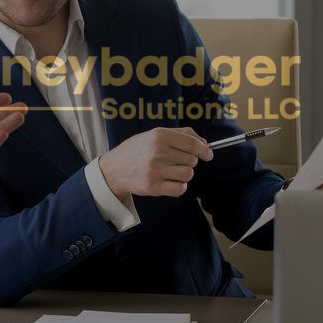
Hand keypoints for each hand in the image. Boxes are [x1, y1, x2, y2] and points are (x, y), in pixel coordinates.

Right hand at [98, 127, 212, 200]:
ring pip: (188, 174)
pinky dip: (179, 187)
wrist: (115, 168)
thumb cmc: (137, 150)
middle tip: (174, 162)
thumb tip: (204, 144)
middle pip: (192, 160)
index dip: (204, 150)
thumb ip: (180, 134)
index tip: (208, 154)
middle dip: (187, 161)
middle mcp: (157, 151)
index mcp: (159, 135)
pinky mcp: (153, 186)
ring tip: (170, 171)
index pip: (192, 143)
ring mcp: (155, 170)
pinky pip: (180, 188)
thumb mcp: (154, 134)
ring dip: (183, 174)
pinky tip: (170, 182)